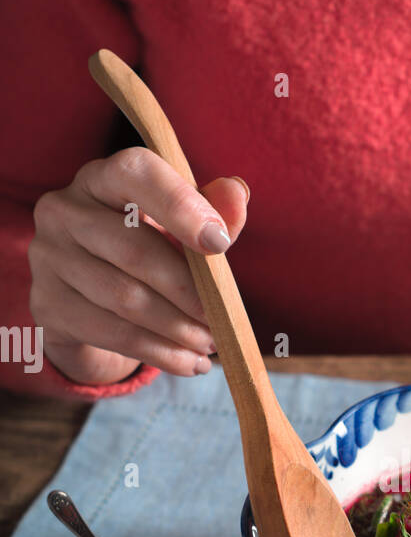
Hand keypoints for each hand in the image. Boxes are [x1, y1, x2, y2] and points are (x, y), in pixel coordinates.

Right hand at [29, 149, 249, 385]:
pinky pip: (113, 333)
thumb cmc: (145, 252)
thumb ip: (211, 211)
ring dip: (178, 328)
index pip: (135, 173)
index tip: (220, 245)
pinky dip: (160, 352)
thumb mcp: (180, 229)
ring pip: (125, 298)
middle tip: (222, 318)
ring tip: (211, 343)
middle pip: (134, 249)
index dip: (180, 205)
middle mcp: (63, 209)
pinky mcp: (48, 304)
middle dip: (188, 290)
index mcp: (100, 177)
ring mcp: (48, 257)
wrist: (90, 303)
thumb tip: (236, 194)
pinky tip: (189, 363)